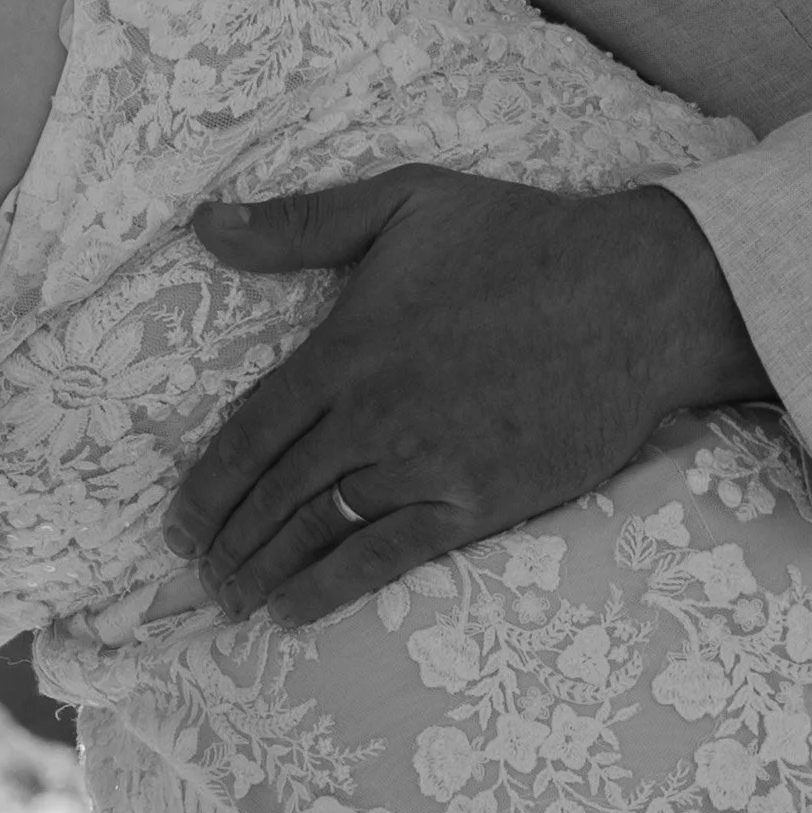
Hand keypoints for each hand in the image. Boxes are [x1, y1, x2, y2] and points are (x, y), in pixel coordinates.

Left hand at [165, 168, 767, 624]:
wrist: (635, 294)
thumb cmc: (519, 238)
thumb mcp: (405, 201)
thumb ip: (301, 224)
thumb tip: (206, 225)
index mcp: (347, 349)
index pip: (250, 433)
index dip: (206, 486)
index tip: (176, 522)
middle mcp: (374, 417)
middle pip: (276, 493)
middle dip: (228, 540)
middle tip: (195, 573)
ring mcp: (427, 465)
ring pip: (322, 531)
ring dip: (267, 571)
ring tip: (233, 599)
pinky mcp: (480, 503)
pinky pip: (390, 557)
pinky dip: (335, 589)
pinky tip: (297, 610)